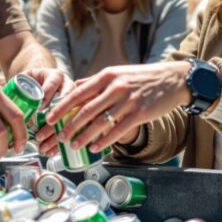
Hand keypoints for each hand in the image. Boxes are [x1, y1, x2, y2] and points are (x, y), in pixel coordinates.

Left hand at [24, 68, 71, 155]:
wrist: (43, 80)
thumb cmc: (33, 81)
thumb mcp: (27, 78)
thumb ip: (21, 89)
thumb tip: (11, 110)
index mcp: (56, 76)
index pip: (52, 85)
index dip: (45, 98)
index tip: (38, 110)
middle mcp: (68, 87)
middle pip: (63, 106)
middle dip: (51, 123)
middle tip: (39, 135)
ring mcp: (74, 102)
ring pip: (68, 120)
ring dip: (55, 135)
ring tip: (42, 145)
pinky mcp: (75, 114)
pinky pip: (71, 129)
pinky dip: (60, 141)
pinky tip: (50, 150)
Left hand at [45, 61, 192, 151]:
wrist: (172, 79)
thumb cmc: (141, 77)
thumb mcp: (117, 73)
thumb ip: (95, 82)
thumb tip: (73, 87)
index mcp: (107, 76)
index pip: (78, 93)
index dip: (62, 107)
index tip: (49, 118)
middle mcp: (116, 87)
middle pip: (87, 110)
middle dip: (70, 125)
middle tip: (58, 137)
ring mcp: (128, 101)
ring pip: (101, 122)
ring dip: (85, 136)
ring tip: (73, 145)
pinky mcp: (140, 113)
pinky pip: (118, 130)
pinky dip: (104, 141)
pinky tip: (95, 148)